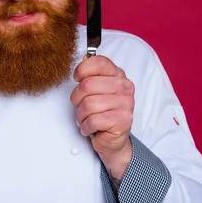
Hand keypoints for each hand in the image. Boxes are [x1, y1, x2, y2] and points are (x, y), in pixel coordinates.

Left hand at [71, 55, 133, 176]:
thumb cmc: (102, 112)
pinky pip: (92, 120)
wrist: (113, 139)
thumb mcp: (96, 90)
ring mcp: (125, 104)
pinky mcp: (122, 121)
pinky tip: (91, 128)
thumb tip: (78, 70)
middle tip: (80, 106)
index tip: (77, 78)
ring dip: (81, 116)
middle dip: (77, 99)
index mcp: (118, 75)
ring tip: (86, 119)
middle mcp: (124, 87)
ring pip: (88, 104)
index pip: (99, 62)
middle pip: (87, 85)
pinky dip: (86, 127)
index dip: (82, 69)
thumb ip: (90, 76)